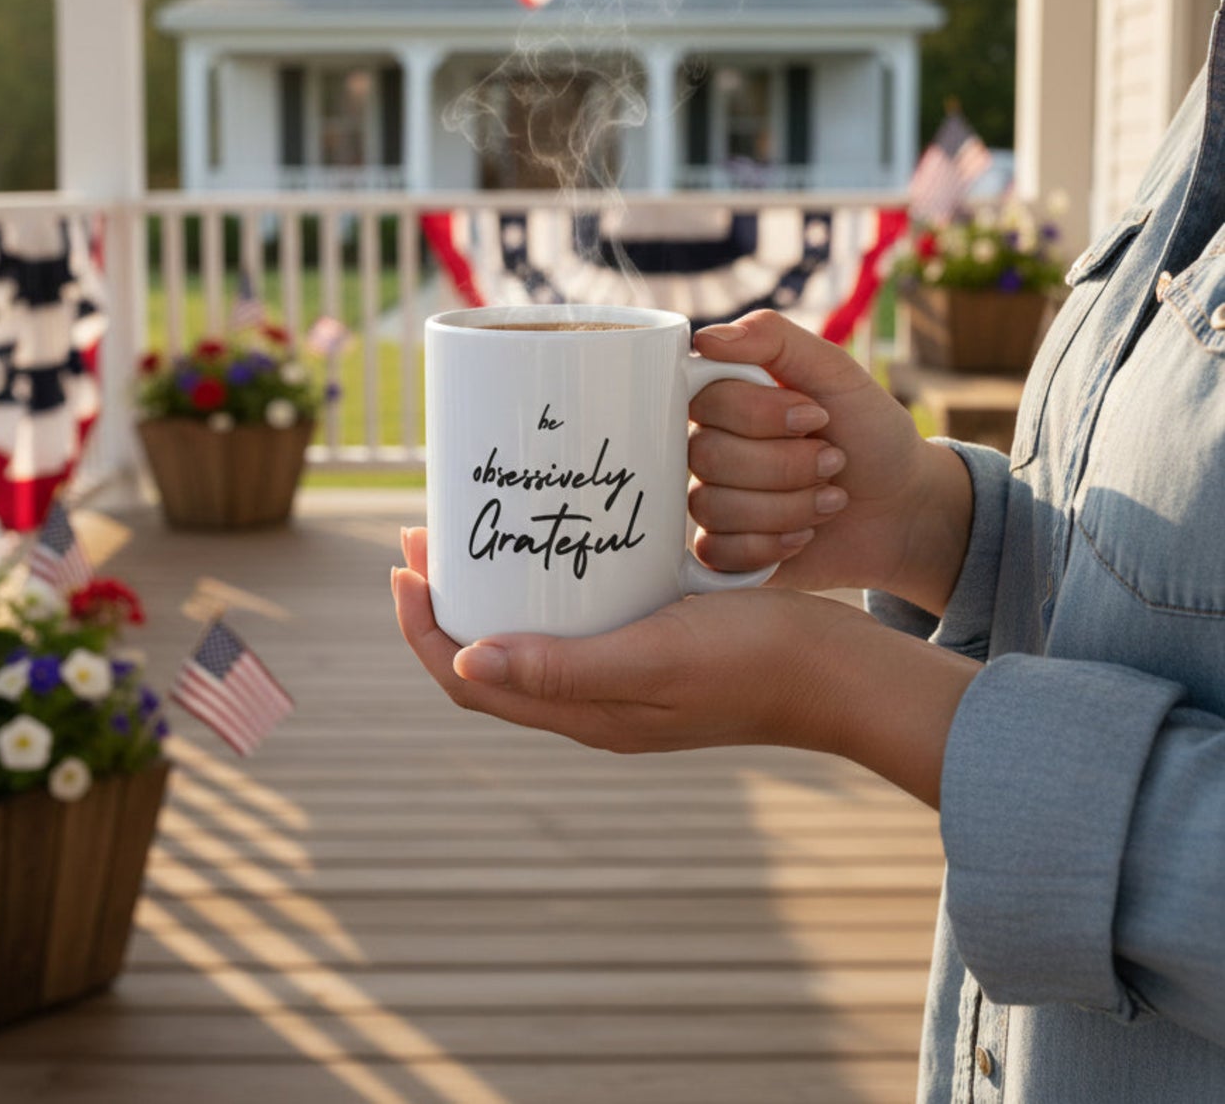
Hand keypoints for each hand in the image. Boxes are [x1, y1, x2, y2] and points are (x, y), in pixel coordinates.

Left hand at [392, 527, 979, 806]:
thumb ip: (564, 668)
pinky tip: (555, 541)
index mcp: (582, 713)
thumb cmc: (755, 664)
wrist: (840, 673)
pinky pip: (574, 619)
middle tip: (426, 531)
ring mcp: (622, 676)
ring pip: (528, 635)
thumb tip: (467, 659)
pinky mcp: (652, 646)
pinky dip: (544, 585)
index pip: (468, 679)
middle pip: (487, 654)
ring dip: (490, 589)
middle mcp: (592, 701)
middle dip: (445, 598)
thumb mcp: (655, 658)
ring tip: (474, 532)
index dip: (422, 627)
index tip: (403, 563)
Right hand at [688, 310, 972, 613]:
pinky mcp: (723, 551)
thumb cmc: (870, 434)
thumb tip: (704, 340)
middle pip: (705, 455)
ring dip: (788, 506)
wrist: (906, 509)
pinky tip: (804, 536)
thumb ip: (772, 338)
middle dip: (786, 464)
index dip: (761, 414)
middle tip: (832, 459)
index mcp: (726, 397)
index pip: (703, 399)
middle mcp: (708, 446)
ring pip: (711, 506)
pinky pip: (715, 552)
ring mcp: (713, 499)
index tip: (816, 416)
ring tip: (829, 499)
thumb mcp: (836, 370)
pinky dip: (770, 545)